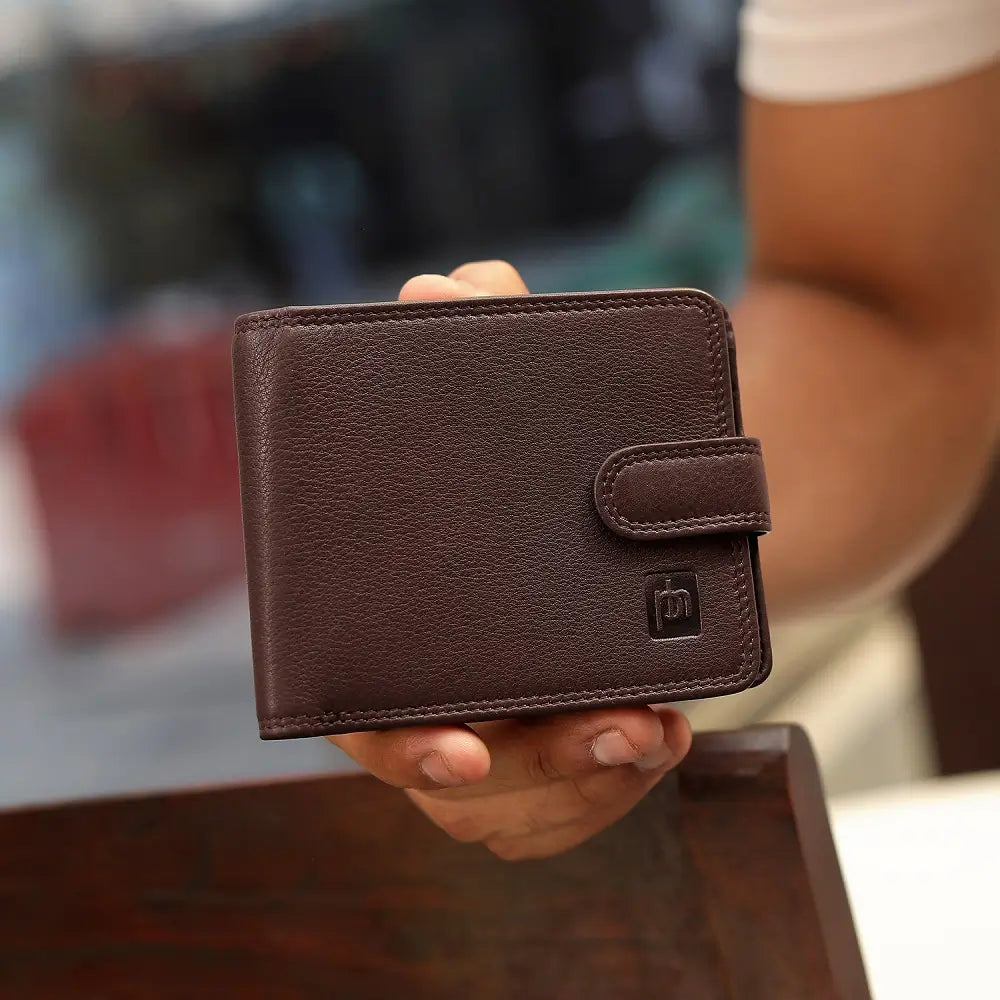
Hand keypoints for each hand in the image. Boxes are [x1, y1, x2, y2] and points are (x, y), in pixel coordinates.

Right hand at [327, 260, 691, 859]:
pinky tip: (666, 732)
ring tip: (657, 730)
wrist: (630, 490)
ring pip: (525, 812)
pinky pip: (575, 807)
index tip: (466, 750)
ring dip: (591, 787)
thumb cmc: (548, 448)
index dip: (403, 746)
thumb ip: (485, 335)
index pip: (366, 715)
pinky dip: (619, 786)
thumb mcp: (529, 390)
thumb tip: (443, 287)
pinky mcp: (561, 743)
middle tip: (617, 728)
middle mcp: (440, 690)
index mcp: (395, 626)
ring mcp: (503, 729)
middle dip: (538, 771)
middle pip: (460, 785)